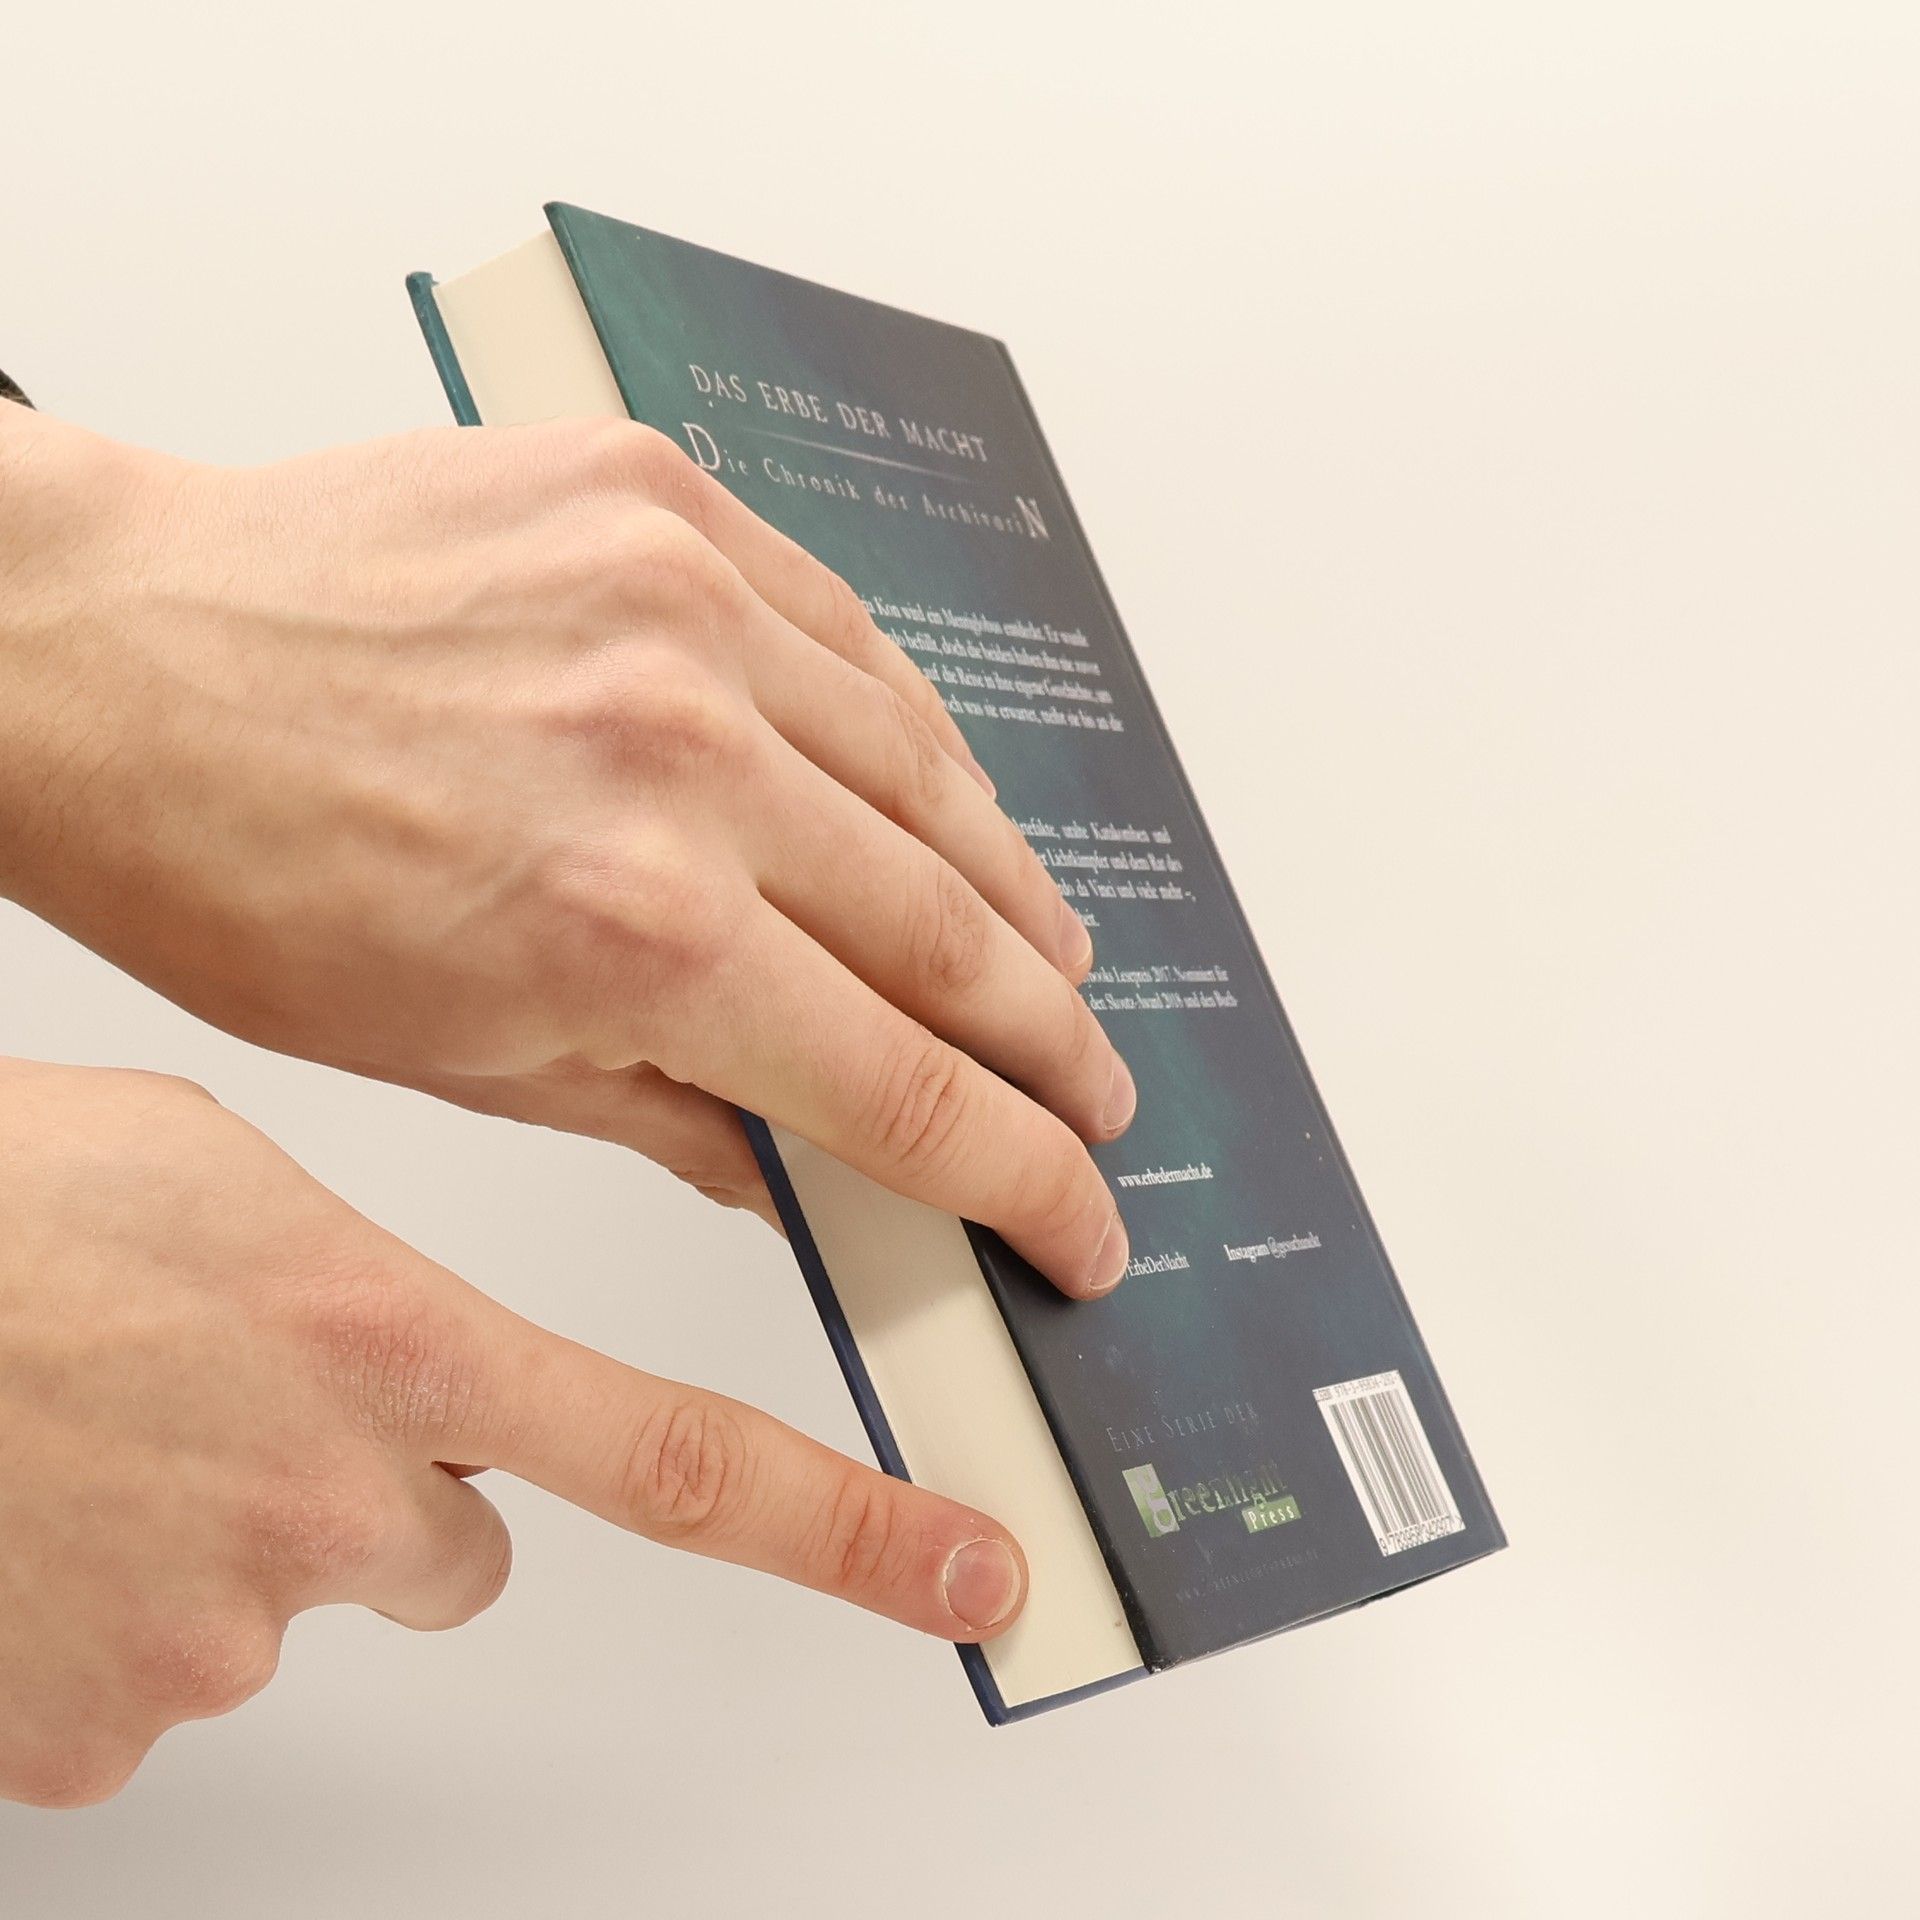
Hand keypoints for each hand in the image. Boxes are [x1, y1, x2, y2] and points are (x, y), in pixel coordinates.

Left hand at [0, 409, 1132, 1294]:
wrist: (108, 660)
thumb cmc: (233, 867)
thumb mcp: (460, 1065)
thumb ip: (678, 1121)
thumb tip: (813, 1172)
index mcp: (638, 933)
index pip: (907, 1084)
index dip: (1020, 1170)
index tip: (1078, 1217)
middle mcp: (691, 761)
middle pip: (954, 931)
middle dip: (1050, 1040)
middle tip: (1096, 1097)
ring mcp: (687, 610)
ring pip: (929, 777)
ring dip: (1013, 889)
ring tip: (1054, 960)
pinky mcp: (663, 506)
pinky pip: (852, 636)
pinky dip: (917, 736)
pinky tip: (950, 796)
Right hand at [0, 1060, 1029, 1807]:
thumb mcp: (223, 1181)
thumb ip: (377, 1294)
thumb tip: (450, 1405)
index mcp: (382, 1343)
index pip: (676, 1458)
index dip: (847, 1529)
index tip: (969, 1572)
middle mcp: (326, 1501)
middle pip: (456, 1537)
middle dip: (397, 1488)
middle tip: (255, 1396)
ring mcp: (208, 1630)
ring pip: (306, 1594)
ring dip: (240, 1530)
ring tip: (112, 1423)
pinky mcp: (96, 1731)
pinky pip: (166, 1671)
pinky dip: (127, 1601)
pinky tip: (45, 1505)